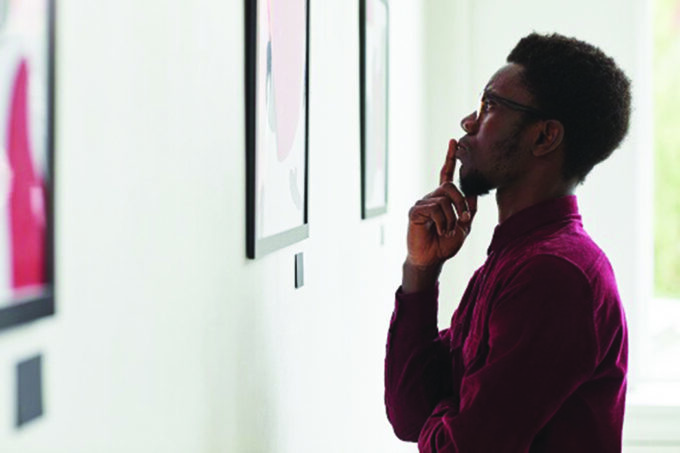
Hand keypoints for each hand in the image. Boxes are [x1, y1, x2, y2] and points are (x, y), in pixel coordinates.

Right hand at [405, 139, 477, 268]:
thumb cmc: (445, 244)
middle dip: (461, 203)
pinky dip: (442, 222)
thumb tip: (474, 192)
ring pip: (444, 200)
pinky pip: (434, 209)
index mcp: (443, 199)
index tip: (453, 141)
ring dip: (452, 218)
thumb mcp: (464, 226)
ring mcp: (422, 204)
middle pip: (449, 187)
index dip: (449, 158)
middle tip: (464, 220)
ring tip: (448, 231)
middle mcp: (431, 198)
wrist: (432, 259)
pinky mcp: (415, 212)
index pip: (446, 174)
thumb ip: (470, 209)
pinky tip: (440, 231)